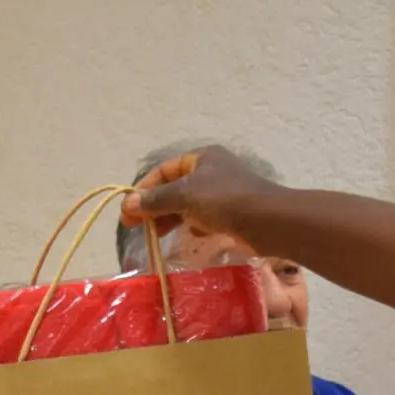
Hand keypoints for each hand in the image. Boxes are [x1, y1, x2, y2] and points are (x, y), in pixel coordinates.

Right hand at [123, 145, 289, 257]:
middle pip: (174, 188)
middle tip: (134, 226)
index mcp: (201, 158)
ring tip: (154, 234)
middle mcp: (212, 172)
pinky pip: (204, 218)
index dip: (143, 189)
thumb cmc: (224, 199)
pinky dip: (192, 226)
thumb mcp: (184, 195)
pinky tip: (188, 236)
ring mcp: (222, 194)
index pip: (164, 170)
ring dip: (170, 217)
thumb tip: (128, 204)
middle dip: (154, 206)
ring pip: (188, 205)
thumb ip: (155, 200)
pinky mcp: (231, 215)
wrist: (267, 221)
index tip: (127, 211)